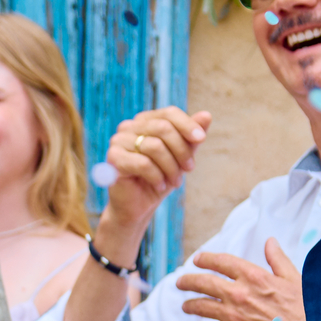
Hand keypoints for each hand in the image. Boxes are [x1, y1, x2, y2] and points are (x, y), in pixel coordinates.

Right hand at [92, 106, 207, 265]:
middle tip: (189, 169)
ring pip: (154, 146)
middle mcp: (128, 127)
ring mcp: (118, 142)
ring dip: (171, 167)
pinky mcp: (113, 159)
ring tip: (175, 182)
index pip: (168, 113)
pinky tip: (160, 185)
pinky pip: (143, 163)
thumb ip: (191, 137)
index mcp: (144, 122)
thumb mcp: (181, 157)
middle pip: (163, 128)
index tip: (201, 139)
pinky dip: (157, 176)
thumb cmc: (160, 178)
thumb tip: (206, 115)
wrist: (139, 206)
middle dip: (181, 150)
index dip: (187, 125)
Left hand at [181, 238, 313, 320]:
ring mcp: (234, 316)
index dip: (206, 259)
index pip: (222, 262)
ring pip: (201, 306)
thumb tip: (270, 242)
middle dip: (188, 280)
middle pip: (204, 282)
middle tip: (181, 281)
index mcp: (255, 276)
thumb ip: (278, 260)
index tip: (198, 259)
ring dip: (190, 305)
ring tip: (186, 306)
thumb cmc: (307, 312)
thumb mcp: (295, 280)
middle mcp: (240, 294)